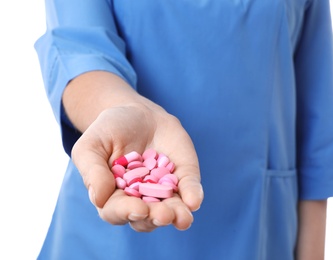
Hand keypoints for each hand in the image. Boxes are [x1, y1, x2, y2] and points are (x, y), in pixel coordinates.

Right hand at [71, 104, 203, 231]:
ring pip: (171, 210)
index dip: (127, 212)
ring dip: (177, 214)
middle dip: (155, 217)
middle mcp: (140, 199)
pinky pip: (189, 189)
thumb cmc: (108, 131)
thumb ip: (92, 171)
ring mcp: (163, 190)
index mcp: (113, 197)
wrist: (136, 112)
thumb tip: (99, 199)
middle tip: (163, 214)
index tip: (138, 208)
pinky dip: (192, 195)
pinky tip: (194, 201)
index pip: (117, 211)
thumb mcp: (91, 145)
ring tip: (182, 217)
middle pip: (147, 217)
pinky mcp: (183, 177)